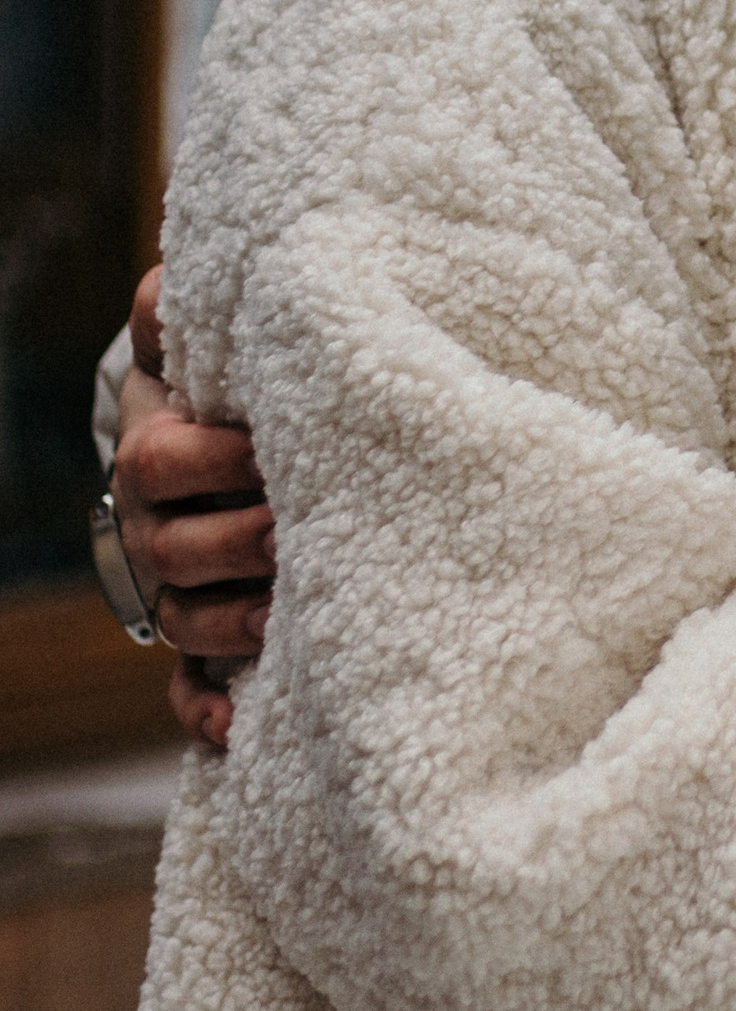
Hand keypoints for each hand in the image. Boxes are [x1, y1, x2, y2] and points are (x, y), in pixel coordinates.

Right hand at [115, 266, 271, 753]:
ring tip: (288, 616)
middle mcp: (156, 529)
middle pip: (173, 550)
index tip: (278, 444)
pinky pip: (188, 690)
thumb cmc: (236, 381)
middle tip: (303, 532)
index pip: (165, 462)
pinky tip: (238, 725)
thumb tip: (170, 284)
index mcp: (156, 455)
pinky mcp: (207, 642)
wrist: (232, 435)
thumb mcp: (211, 340)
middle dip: (238, 542)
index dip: (217, 457)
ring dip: (233, 624)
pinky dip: (208, 709)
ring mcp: (178, 591)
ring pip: (184, 621)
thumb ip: (189, 310)